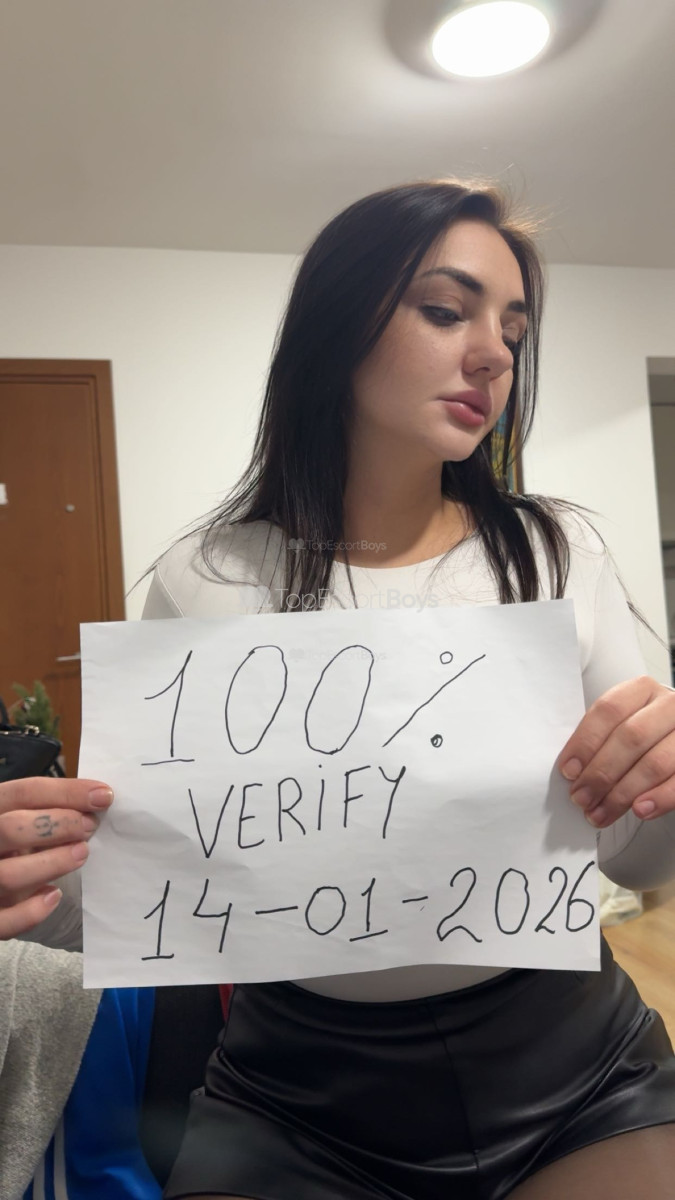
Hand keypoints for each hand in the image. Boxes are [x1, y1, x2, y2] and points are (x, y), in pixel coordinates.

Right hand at [0, 777, 112, 938]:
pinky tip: (54, 895)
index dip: (65, 792)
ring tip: (81, 853)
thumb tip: (97, 801)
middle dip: (58, 825)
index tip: (103, 795)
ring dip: (52, 863)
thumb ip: (49, 810)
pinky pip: (5, 921)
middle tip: (90, 827)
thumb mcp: (23, 821)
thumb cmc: (14, 845)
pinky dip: (32, 911)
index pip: (22, 793)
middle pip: (11, 828)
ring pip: (9, 875)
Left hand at [556, 676, 674, 828]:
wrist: (674, 736)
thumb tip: (574, 772)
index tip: (568, 771)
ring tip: (601, 812)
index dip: (586, 741)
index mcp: (642, 691)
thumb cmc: (641, 732)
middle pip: (631, 737)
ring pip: (655, 763)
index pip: (609, 710)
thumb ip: (600, 739)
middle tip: (581, 798)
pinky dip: (658, 799)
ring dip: (623, 793)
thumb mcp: (621, 723)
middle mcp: (668, 706)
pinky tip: (638, 810)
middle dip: (601, 773)